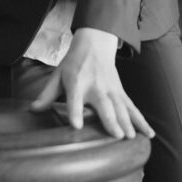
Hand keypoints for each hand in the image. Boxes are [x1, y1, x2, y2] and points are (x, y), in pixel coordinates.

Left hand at [30, 28, 154, 140]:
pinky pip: (132, 107)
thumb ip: (46, 94)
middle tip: (117, 136)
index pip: (75, 99)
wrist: (95, 43)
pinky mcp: (121, 92)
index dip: (75, 111)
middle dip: (111, 120)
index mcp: (77, 82)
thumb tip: (32, 110)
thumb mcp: (57, 75)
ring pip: (122, 107)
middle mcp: (96, 86)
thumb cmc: (73, 63)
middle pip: (104, 105)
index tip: (76, 126)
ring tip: (132, 138)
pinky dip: (142, 120)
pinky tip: (149, 133)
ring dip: (128, 122)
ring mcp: (111, 89)